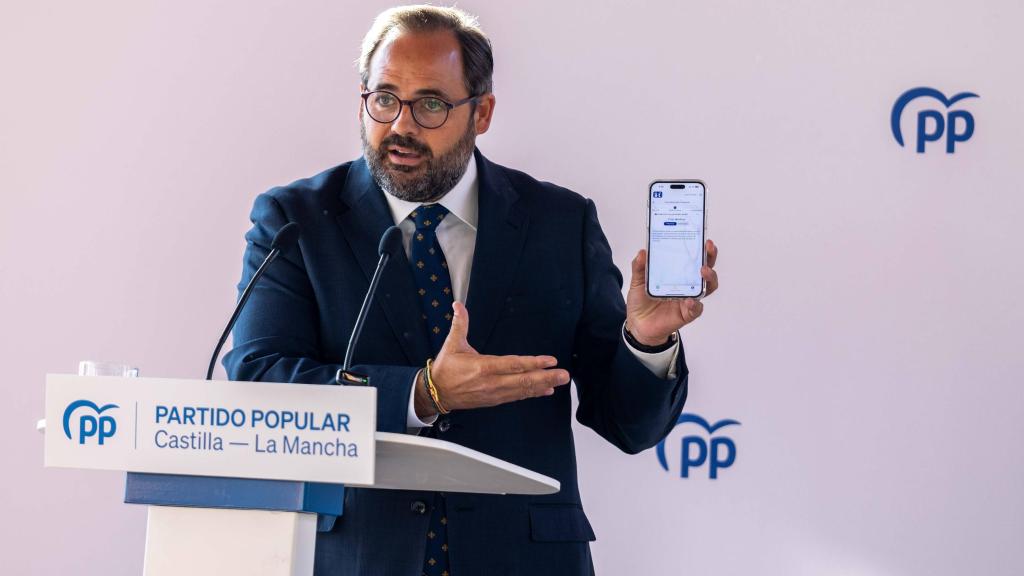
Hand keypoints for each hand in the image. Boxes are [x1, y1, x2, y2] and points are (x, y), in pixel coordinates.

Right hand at [414, 301, 570, 417]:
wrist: (436, 393)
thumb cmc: (446, 368)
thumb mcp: (452, 344)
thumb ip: (460, 323)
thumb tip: (458, 304)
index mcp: (483, 367)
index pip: (513, 365)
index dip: (533, 363)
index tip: (550, 361)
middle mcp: (492, 382)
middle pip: (523, 381)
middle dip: (546, 377)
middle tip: (564, 375)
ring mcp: (494, 393)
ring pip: (522, 390)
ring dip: (543, 385)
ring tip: (560, 381)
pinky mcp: (494, 400)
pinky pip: (517, 397)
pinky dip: (532, 393)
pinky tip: (545, 390)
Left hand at [625, 239, 718, 345]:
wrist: (638, 324)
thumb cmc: (642, 300)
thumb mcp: (638, 281)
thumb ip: (639, 267)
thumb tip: (642, 252)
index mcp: (678, 273)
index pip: (694, 258)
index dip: (702, 249)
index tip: (704, 238)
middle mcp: (688, 284)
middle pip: (706, 269)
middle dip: (710, 257)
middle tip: (708, 248)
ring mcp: (689, 298)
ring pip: (708, 287)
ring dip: (709, 278)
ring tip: (703, 271)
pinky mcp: (686, 314)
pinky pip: (696, 309)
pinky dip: (695, 304)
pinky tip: (690, 300)